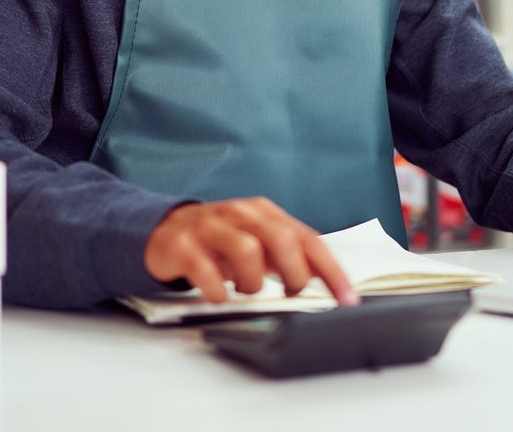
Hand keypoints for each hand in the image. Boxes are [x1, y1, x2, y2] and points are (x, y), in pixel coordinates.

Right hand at [144, 198, 359, 306]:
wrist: (165, 230)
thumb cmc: (220, 241)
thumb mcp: (258, 243)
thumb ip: (289, 257)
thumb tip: (324, 283)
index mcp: (264, 213)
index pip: (308, 240)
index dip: (331, 271)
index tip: (347, 299)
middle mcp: (239, 214)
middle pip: (280, 239)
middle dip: (294, 274)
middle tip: (290, 293)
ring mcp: (210, 227)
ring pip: (246, 250)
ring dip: (253, 281)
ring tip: (245, 289)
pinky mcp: (182, 245)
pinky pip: (205, 270)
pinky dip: (218, 290)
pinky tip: (219, 295)